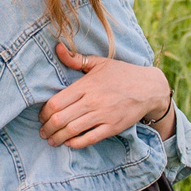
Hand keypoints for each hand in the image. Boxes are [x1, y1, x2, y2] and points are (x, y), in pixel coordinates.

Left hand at [40, 43, 172, 148]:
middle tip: (43, 132)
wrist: (149, 87)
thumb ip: (75, 59)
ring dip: (57, 138)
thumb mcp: (99, 62)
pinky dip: (75, 143)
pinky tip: (69, 143)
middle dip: (47, 129)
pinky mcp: (112, 127)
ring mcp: (103, 115)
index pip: (56, 102)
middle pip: (60, 119)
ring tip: (52, 140)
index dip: (44, 113)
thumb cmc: (122, 73)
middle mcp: (92, 100)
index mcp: (85, 85)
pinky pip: (89, 139)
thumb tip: (57, 47)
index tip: (41, 117)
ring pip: (72, 130)